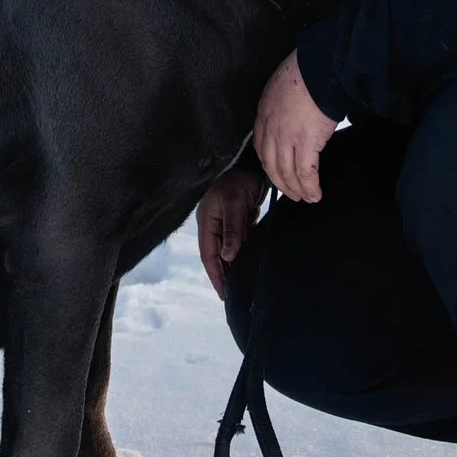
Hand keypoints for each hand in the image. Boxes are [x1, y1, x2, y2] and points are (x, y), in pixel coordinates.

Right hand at [196, 163, 266, 297]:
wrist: (250, 162)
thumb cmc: (238, 179)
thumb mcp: (234, 204)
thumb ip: (231, 231)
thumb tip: (228, 257)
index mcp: (206, 222)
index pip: (208, 255)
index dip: (215, 275)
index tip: (224, 294)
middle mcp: (213, 224)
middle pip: (216, 255)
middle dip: (223, 274)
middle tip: (233, 294)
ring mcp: (225, 222)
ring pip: (228, 249)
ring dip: (234, 264)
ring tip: (242, 283)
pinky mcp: (238, 218)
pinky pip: (239, 240)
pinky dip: (243, 252)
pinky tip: (250, 261)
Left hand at [253, 52, 335, 203]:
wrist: (318, 68)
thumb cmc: (305, 72)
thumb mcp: (282, 87)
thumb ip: (282, 105)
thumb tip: (293, 114)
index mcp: (264, 114)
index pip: (261, 148)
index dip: (269, 165)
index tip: (276, 174)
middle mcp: (271, 129)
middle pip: (271, 165)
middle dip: (281, 184)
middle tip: (290, 194)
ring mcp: (287, 138)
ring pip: (287, 173)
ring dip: (296, 190)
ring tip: (306, 198)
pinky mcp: (306, 143)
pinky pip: (306, 172)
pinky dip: (310, 187)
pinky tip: (315, 194)